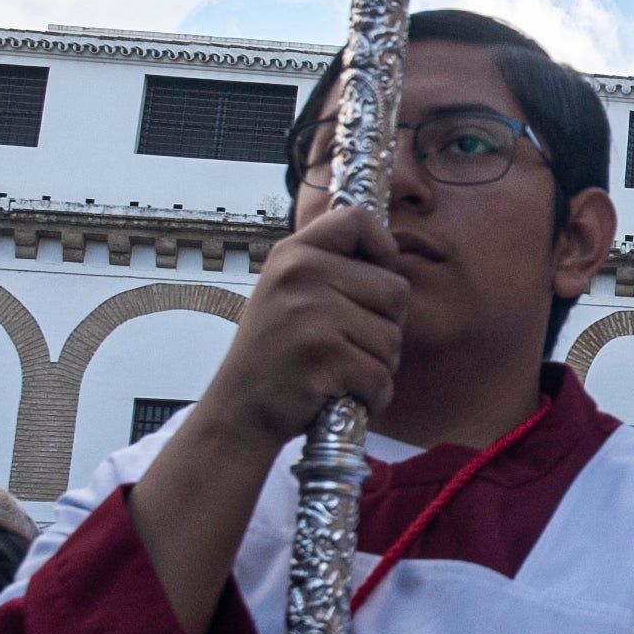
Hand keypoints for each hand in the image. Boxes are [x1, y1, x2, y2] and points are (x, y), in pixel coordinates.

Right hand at [197, 205, 406, 448]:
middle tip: (346, 346)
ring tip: (335, 371)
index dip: (383, 247)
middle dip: (385, 327)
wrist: (237, 414)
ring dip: (376, 366)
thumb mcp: (289, 294)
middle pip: (396, 290)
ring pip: (393, 338)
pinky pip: (381, 377)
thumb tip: (393, 254)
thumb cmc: (276, 356)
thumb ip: (332, 270)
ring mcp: (310, 314)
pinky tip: (337, 396)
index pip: (357, 219)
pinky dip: (370, 396)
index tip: (375, 275)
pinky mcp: (323, 354)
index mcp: (293, 254)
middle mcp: (300, 274)